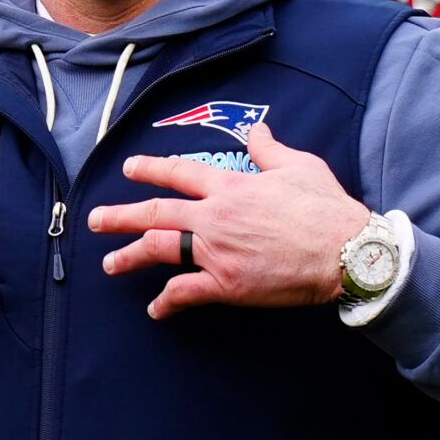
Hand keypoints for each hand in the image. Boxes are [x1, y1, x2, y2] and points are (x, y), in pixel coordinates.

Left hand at [88, 122, 369, 318]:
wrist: (344, 251)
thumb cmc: (325, 208)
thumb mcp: (298, 167)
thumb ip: (270, 149)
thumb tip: (258, 130)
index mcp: (230, 186)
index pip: (179, 174)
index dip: (151, 169)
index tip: (129, 169)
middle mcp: (215, 217)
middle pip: (156, 212)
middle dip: (120, 215)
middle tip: (95, 220)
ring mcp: (216, 252)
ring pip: (159, 249)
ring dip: (130, 255)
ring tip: (110, 262)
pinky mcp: (226, 284)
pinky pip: (185, 292)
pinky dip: (166, 302)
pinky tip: (154, 309)